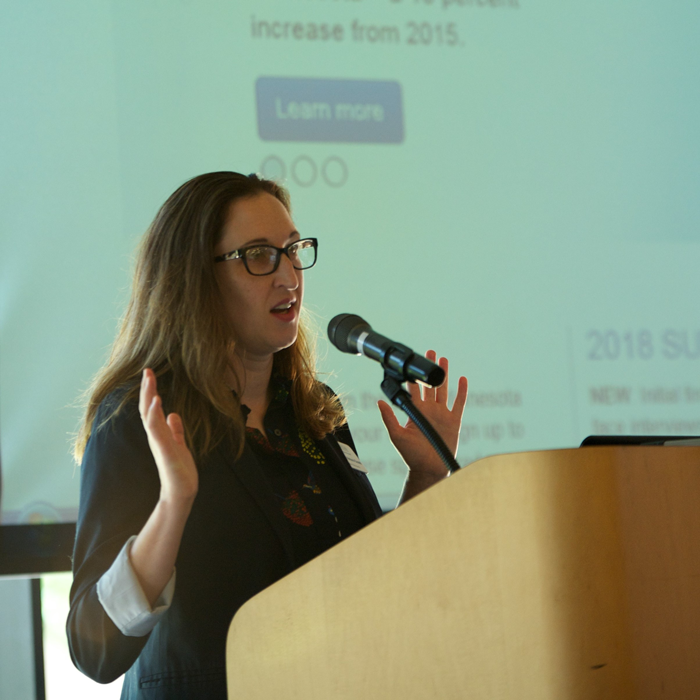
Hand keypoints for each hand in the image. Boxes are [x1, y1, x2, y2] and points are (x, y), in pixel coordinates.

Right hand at [139, 368, 198, 504]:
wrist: (182, 491)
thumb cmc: (180, 470)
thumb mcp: (179, 444)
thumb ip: (176, 430)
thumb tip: (173, 414)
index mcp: (159, 433)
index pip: (151, 409)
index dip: (150, 392)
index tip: (150, 374)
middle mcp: (156, 436)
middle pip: (147, 408)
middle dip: (147, 389)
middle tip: (147, 370)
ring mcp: (158, 442)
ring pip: (149, 415)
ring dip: (149, 396)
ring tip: (149, 379)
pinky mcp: (164, 449)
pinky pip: (156, 429)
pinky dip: (155, 414)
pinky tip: (158, 401)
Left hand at [377, 351, 467, 476]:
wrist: (428, 468)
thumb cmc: (410, 455)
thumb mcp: (396, 435)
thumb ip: (389, 418)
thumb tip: (379, 401)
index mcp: (415, 411)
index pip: (414, 389)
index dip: (413, 376)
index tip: (411, 362)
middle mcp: (429, 410)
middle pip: (429, 385)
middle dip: (429, 369)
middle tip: (430, 351)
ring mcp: (442, 414)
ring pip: (444, 390)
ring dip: (444, 375)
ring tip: (444, 360)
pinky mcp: (454, 421)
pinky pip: (459, 403)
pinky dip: (461, 391)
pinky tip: (462, 379)